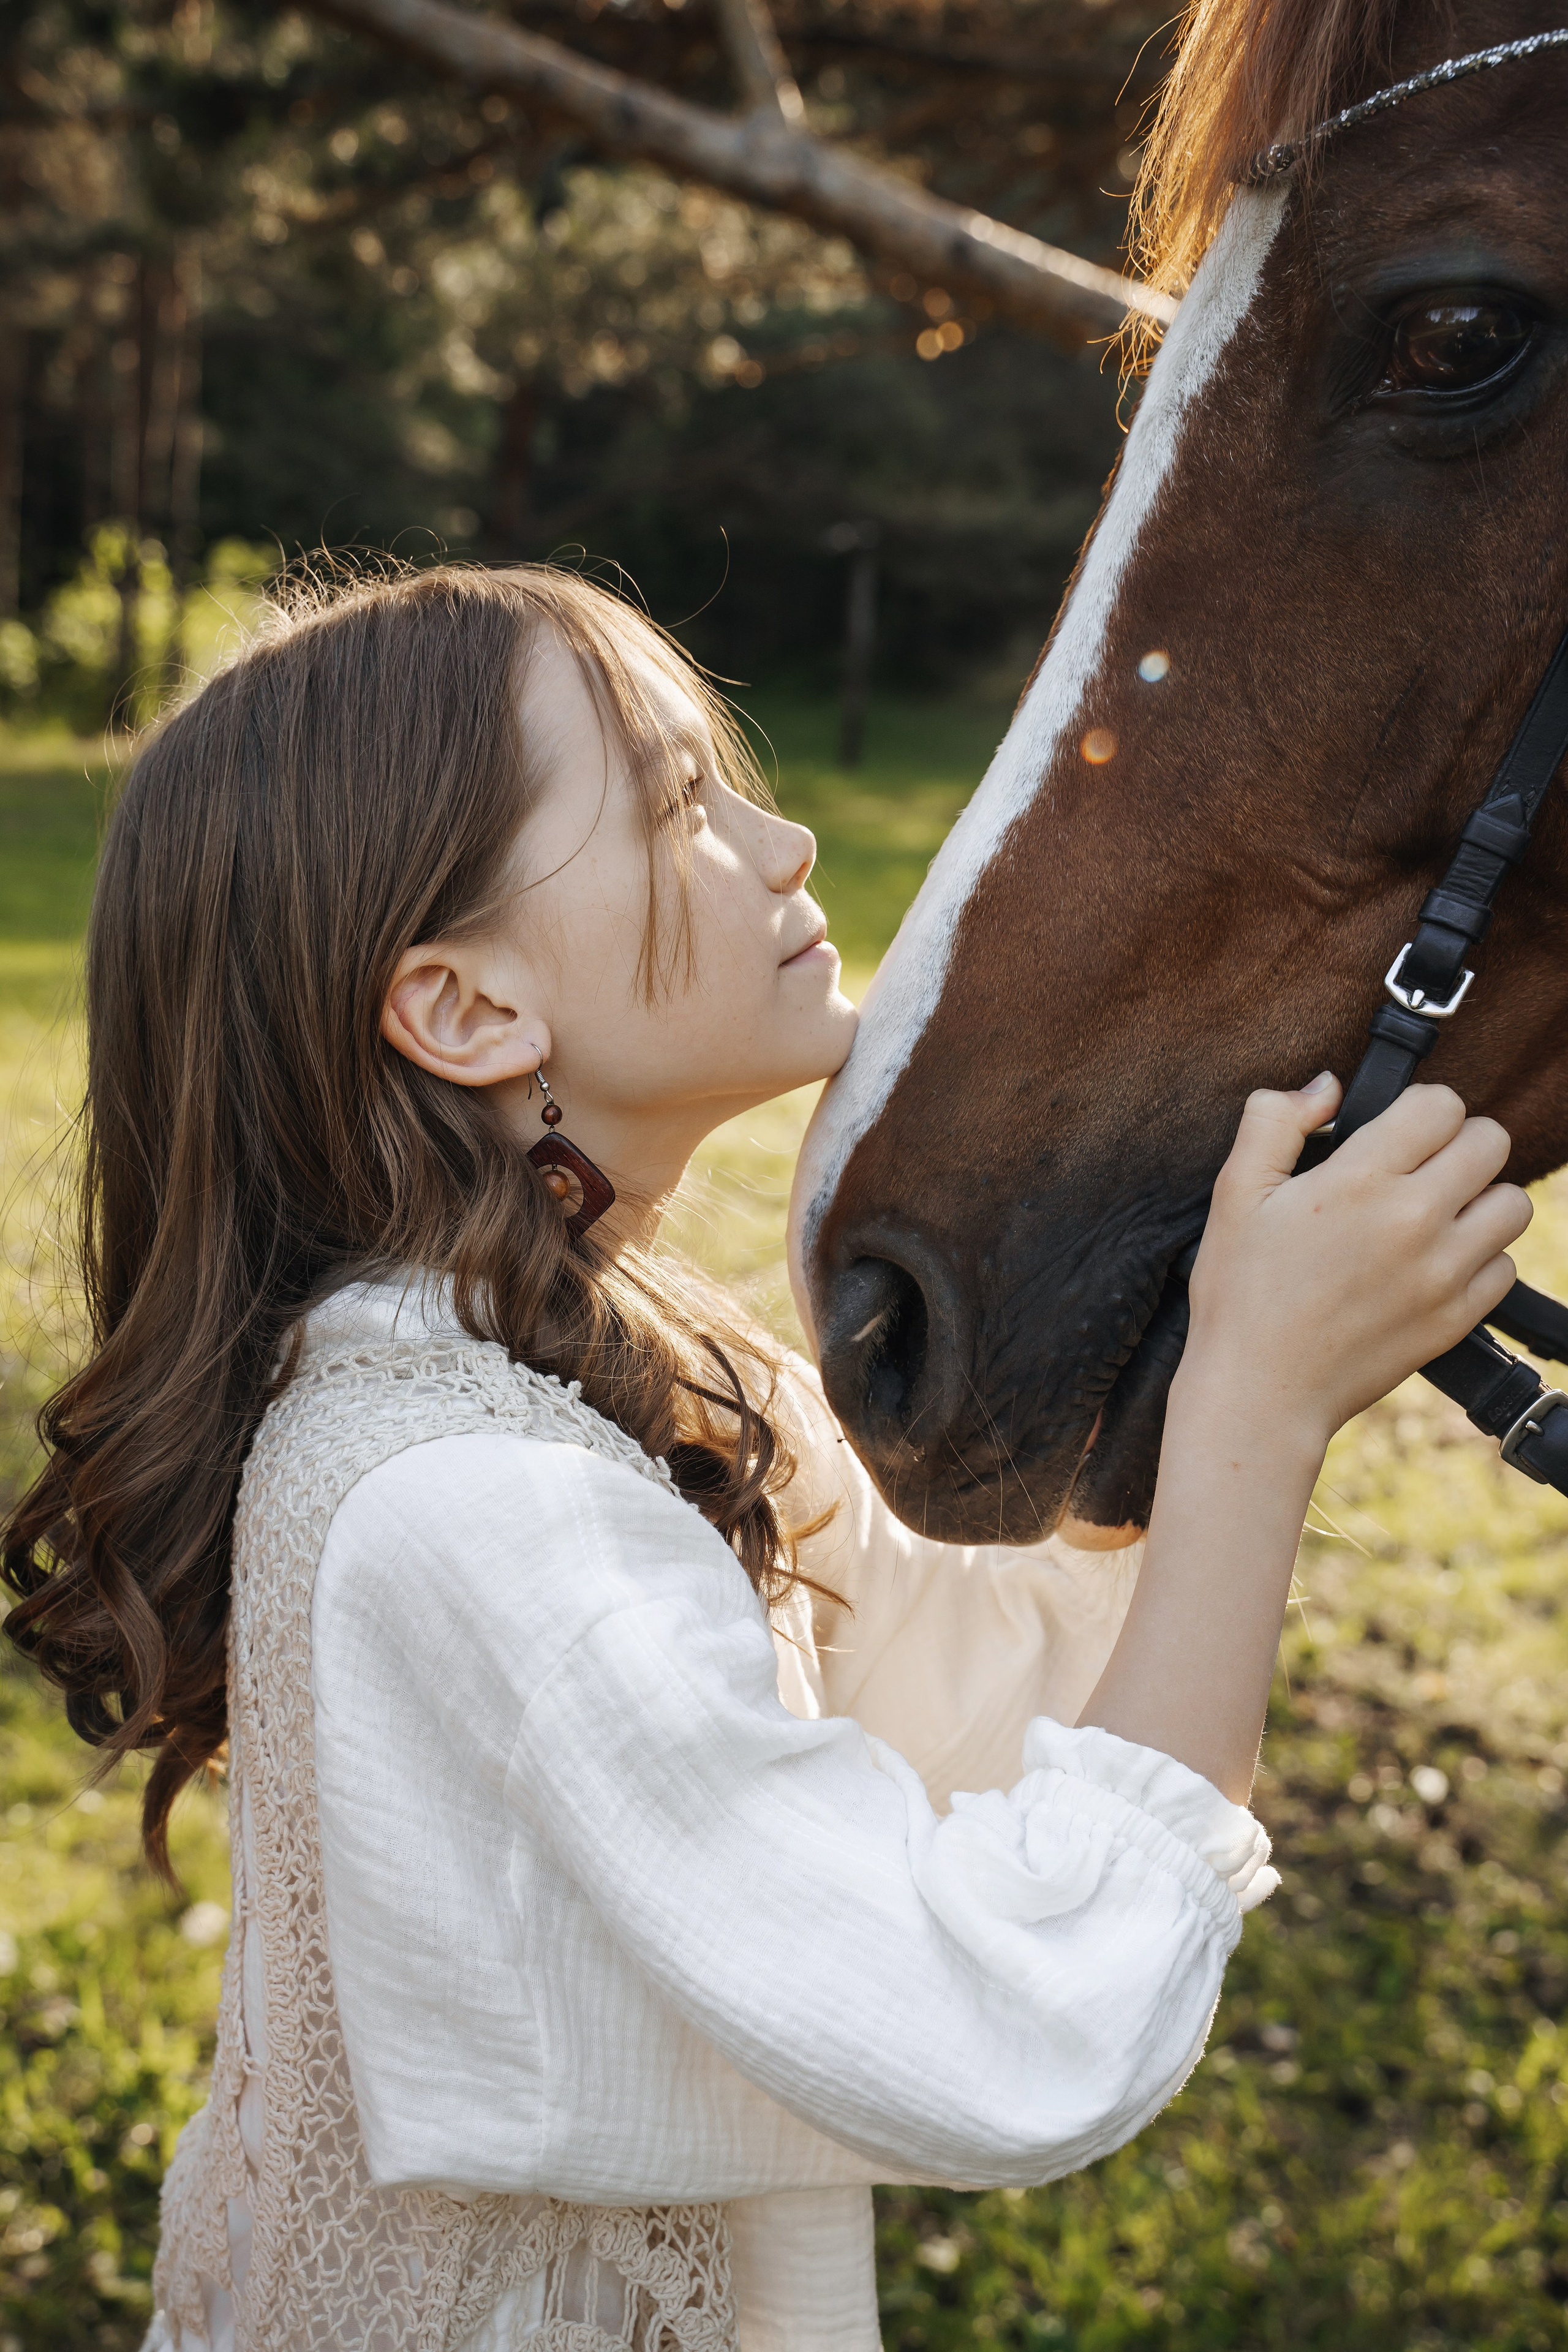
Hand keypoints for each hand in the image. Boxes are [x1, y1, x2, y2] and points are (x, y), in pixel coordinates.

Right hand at [1183, 1074, 1530, 1458]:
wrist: (1260, 1391)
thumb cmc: (1240, 1292)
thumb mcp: (1234, 1193)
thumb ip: (1274, 1121)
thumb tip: (1327, 1086)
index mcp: (1359, 1179)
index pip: (1441, 1104)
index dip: (1419, 1108)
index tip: (1396, 1131)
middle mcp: (1413, 1219)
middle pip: (1491, 1141)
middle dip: (1457, 1142)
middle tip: (1419, 1166)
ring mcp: (1442, 1272)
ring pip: (1512, 1203)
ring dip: (1479, 1198)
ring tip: (1436, 1213)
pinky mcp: (1456, 1318)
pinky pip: (1504, 1266)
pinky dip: (1479, 1259)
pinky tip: (1433, 1264)